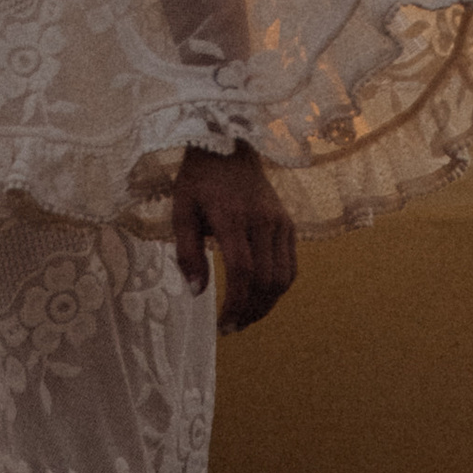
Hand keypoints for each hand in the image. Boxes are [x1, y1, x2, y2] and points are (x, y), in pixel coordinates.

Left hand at [171, 143, 297, 334]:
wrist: (229, 145)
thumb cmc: (200, 180)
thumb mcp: (181, 210)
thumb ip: (187, 252)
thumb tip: (198, 292)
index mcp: (232, 217)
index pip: (242, 272)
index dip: (235, 304)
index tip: (223, 326)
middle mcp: (262, 221)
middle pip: (266, 281)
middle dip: (250, 311)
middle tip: (233, 327)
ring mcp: (279, 222)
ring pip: (283, 278)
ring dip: (267, 305)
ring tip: (246, 317)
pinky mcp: (288, 223)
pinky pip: (291, 265)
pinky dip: (279, 288)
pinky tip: (261, 296)